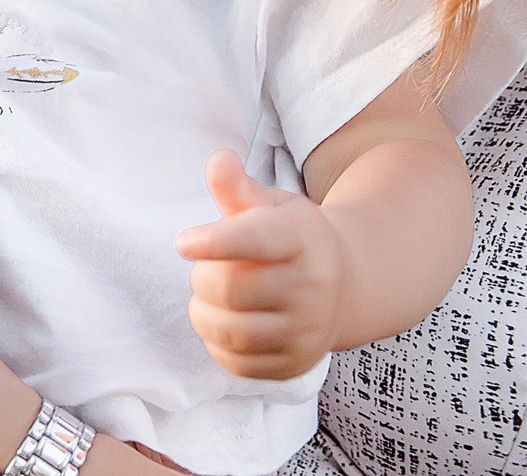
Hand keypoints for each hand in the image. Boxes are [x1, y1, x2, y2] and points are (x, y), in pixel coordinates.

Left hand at [176, 149, 346, 380]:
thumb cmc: (291, 238)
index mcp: (303, 239)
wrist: (342, 284)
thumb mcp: (271, 205)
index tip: (183, 243)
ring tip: (208, 297)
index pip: (255, 240)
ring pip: (232, 332)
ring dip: (203, 313)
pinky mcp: (295, 364)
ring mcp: (307, 331)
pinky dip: (217, 344)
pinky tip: (223, 322)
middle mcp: (313, 287)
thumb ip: (238, 187)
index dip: (214, 241)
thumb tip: (218, 161)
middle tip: (205, 269)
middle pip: (232, 289)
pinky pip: (238, 364)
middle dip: (203, 278)